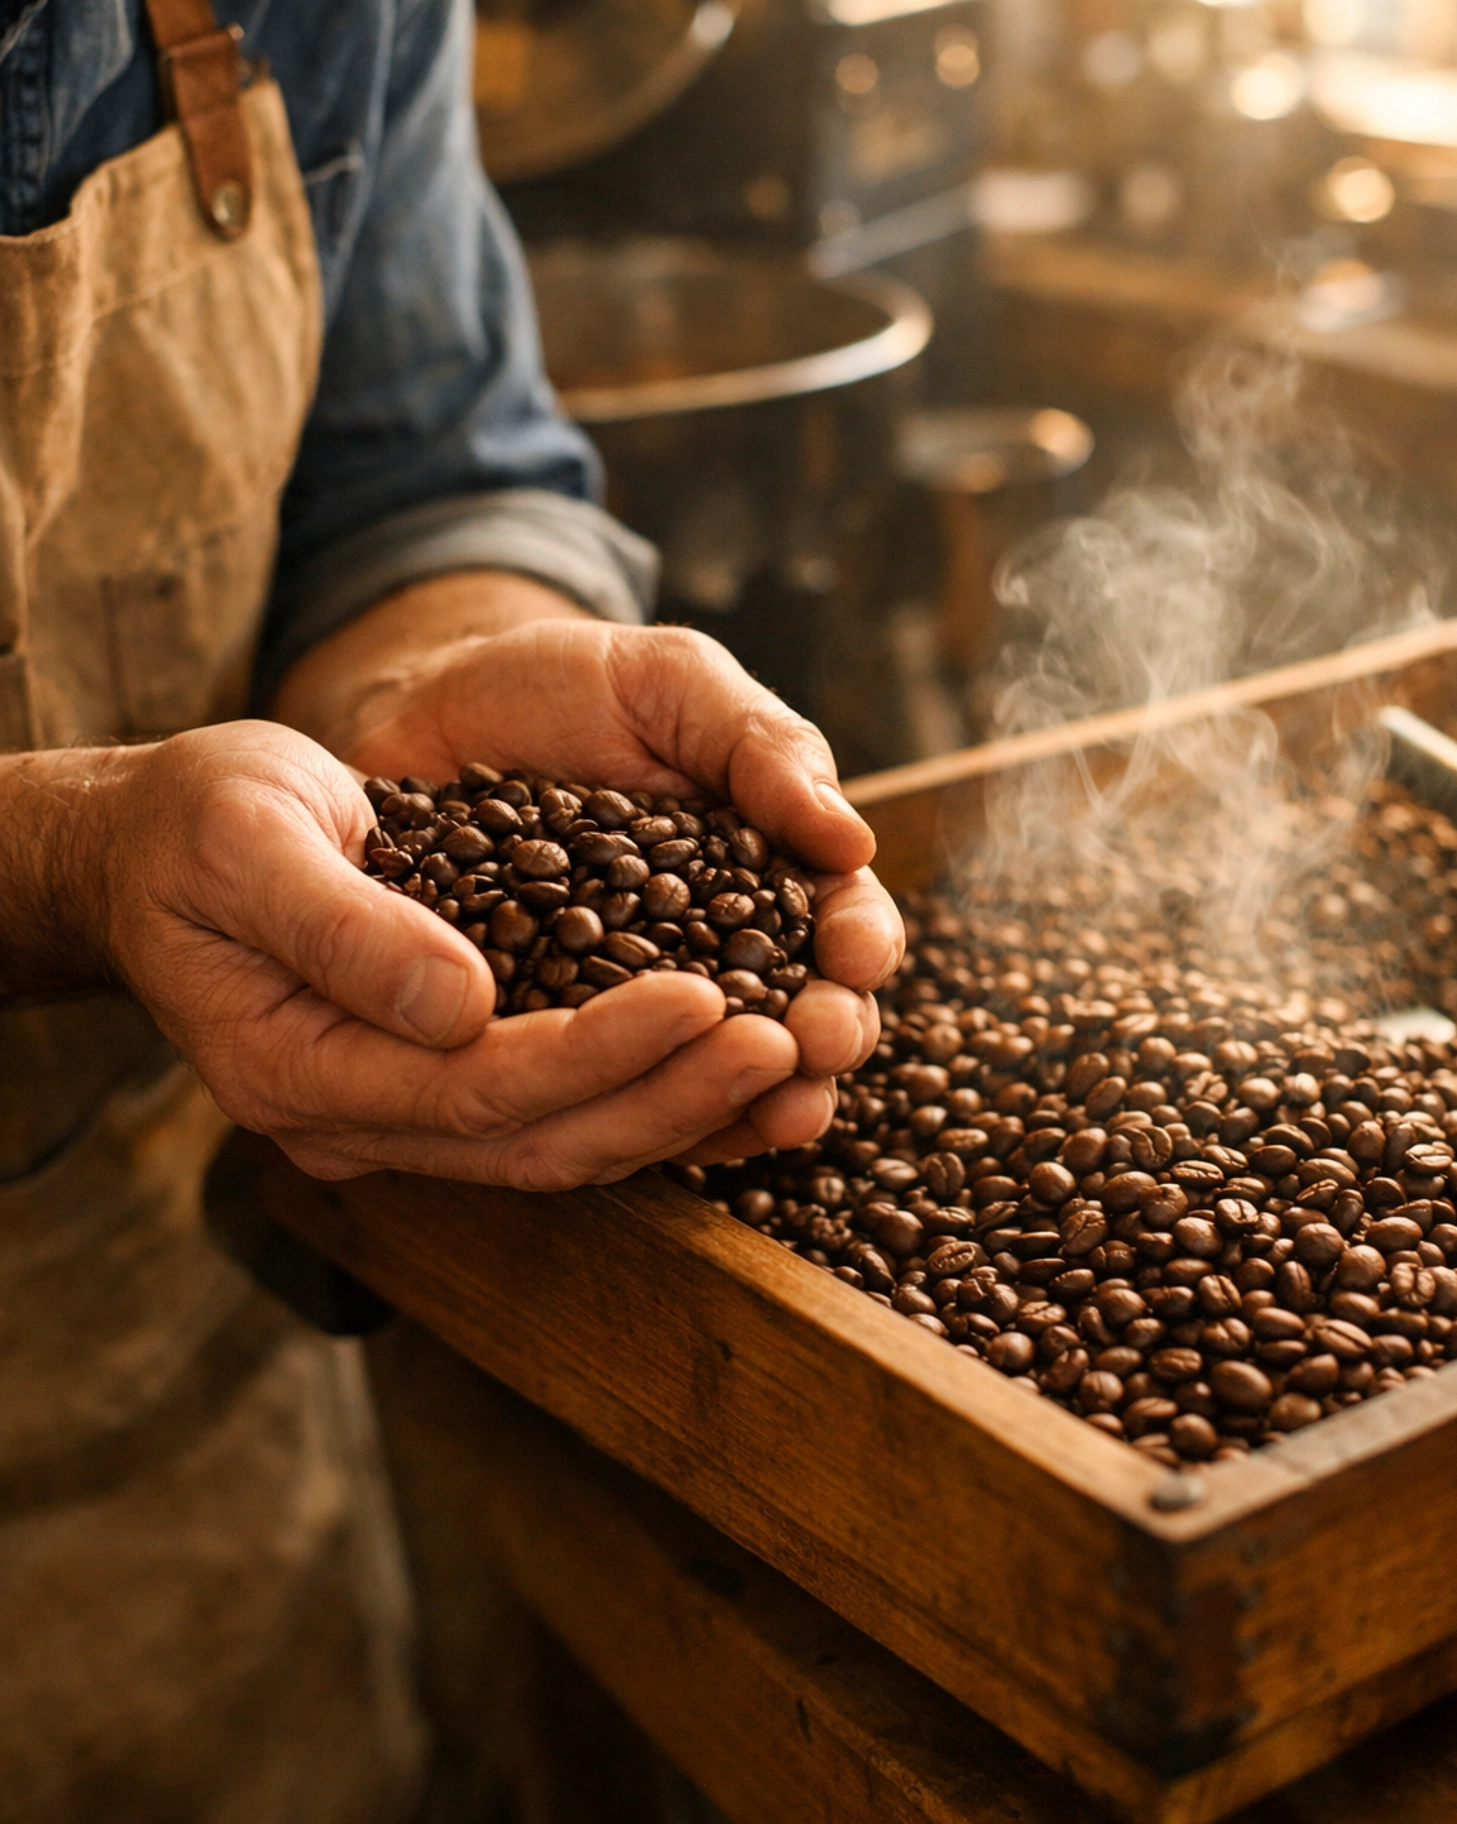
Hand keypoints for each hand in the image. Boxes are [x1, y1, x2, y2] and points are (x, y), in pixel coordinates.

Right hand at [85, 719, 849, 1186]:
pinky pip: (556, 1115)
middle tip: (786, 1040)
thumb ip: (346, 926)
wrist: (154, 848)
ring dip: (678, 1109)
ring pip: (560, 1146)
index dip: (599, 1052)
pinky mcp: (435, 1085)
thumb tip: (464, 1004)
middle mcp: (351, 1119)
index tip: (705, 996)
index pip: (475, 1089)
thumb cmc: (196, 825)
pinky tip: (729, 1059)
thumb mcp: (249, 839)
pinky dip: (647, 1094)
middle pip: (537, 1141)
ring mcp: (392, 1116)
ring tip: (786, 1055)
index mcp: (297, 1069)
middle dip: (670, 1096)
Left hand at [335, 618, 904, 1160]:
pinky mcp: (541, 1036)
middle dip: (821, 1038)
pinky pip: (595, 1092)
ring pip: (707, 1076)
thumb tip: (851, 840)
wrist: (432, 699)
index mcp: (767, 872)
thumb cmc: (568, 683)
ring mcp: (628, 1005)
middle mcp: (712, 954)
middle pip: (795, 1019)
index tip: (854, 956)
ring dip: (747, 1100)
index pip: (840, 921)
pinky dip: (628, 1115)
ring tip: (773, 1113)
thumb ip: (761, 747)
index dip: (859, 945)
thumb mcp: (675, 682)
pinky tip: (648, 1125)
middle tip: (817, 1041)